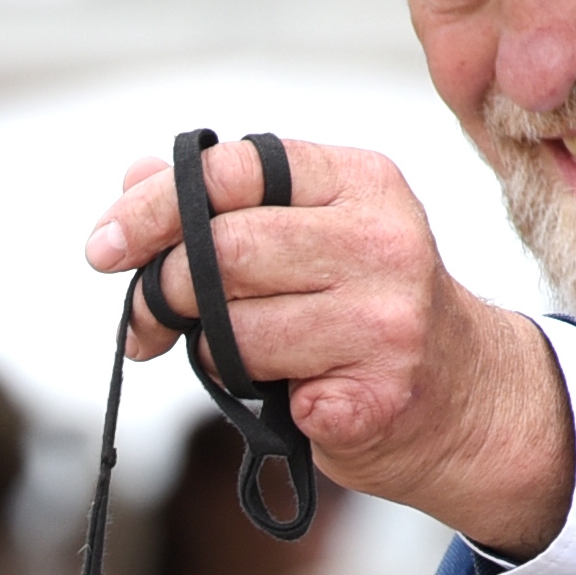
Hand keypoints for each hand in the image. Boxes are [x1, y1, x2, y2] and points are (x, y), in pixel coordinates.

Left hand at [80, 139, 575, 554]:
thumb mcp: (315, 235)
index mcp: (360, 181)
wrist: (472, 401)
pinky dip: (262, 403)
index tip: (103, 246)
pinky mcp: (378, 395)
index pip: (231, 171)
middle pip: (223, 254)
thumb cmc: (370, 312)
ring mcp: (387, 319)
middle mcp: (383, 239)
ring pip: (235, 331)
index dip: (152, 208)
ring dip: (213, 353)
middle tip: (144, 323)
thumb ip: (228, 206)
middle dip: (163, 291)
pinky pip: (268, 398)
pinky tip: (301, 396)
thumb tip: (131, 179)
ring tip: (248, 359)